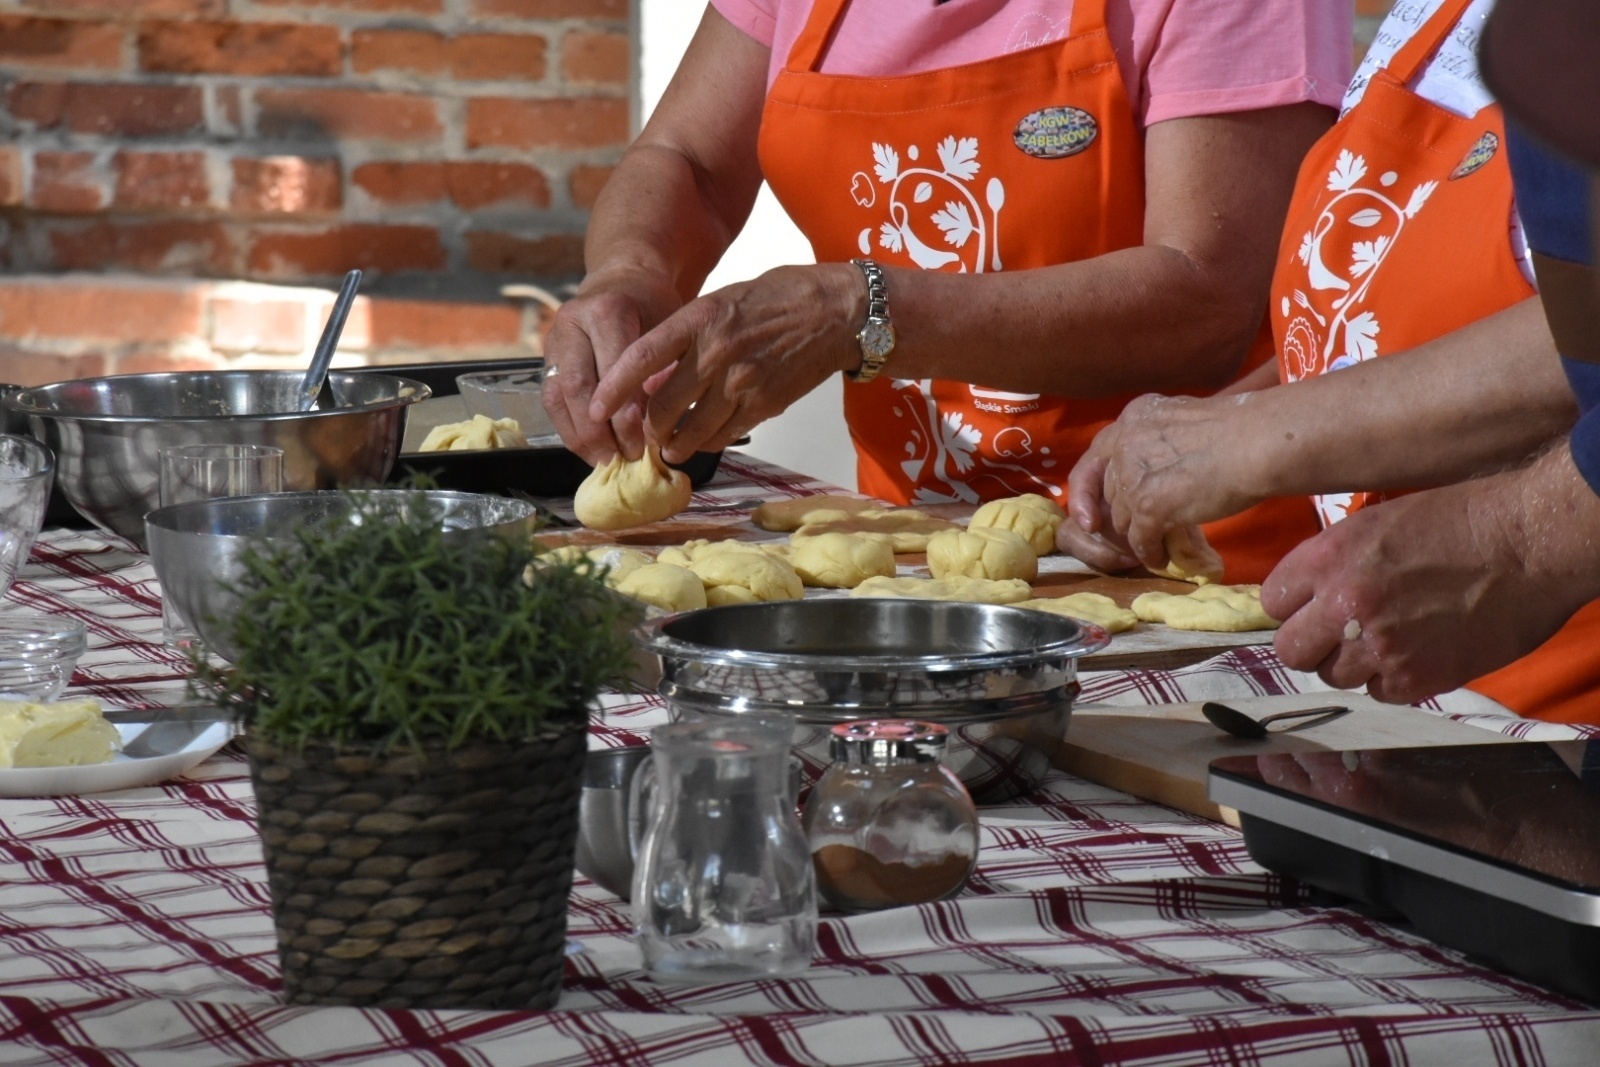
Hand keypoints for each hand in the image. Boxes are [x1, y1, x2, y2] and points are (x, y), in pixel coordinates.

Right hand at [542, 274, 680, 464]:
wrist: (623, 278)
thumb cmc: (654, 305)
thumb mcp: (669, 326)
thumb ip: (661, 368)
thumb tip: (654, 422)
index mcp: (607, 310)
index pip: (612, 370)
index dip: (623, 413)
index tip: (640, 444)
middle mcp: (572, 323)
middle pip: (577, 386)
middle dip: (598, 430)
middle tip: (622, 459)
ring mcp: (554, 340)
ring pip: (556, 396)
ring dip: (578, 435)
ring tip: (603, 461)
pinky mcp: (546, 357)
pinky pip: (550, 399)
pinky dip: (569, 428)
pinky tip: (589, 448)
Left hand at [589, 264, 860, 464]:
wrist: (837, 312)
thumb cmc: (777, 300)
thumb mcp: (722, 301)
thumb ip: (687, 336)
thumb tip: (655, 376)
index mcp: (701, 319)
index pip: (642, 359)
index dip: (613, 388)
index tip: (595, 407)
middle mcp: (717, 352)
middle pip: (662, 407)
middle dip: (646, 428)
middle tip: (643, 434)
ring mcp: (742, 382)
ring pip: (690, 430)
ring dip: (673, 444)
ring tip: (669, 446)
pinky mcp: (765, 405)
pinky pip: (722, 435)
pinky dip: (706, 442)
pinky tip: (703, 438)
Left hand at [1065, 392, 1271, 569]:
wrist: (1258, 442)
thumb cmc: (1240, 430)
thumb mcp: (1184, 421)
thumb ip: (1160, 440)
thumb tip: (1156, 466)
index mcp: (1133, 417)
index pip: (1096, 456)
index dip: (1090, 488)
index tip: (1091, 514)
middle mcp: (1125, 442)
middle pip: (1111, 490)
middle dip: (1125, 511)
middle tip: (1145, 526)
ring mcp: (1133, 475)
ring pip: (1122, 518)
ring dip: (1138, 534)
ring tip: (1157, 544)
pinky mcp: (1149, 506)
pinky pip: (1139, 540)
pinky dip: (1149, 553)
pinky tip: (1162, 558)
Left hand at [1260, 477, 1571, 703]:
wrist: (1529, 542)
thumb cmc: (1461, 521)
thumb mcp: (1376, 524)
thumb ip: (1333, 563)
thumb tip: (1309, 598)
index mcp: (1328, 557)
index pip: (1272, 602)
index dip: (1293, 607)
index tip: (1312, 608)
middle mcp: (1343, 603)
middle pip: (1290, 650)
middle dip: (1312, 644)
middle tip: (1340, 634)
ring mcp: (1379, 644)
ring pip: (1332, 676)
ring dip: (1353, 664)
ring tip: (1389, 639)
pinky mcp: (1417, 677)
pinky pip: (1378, 693)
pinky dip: (1393, 680)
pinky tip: (1417, 653)